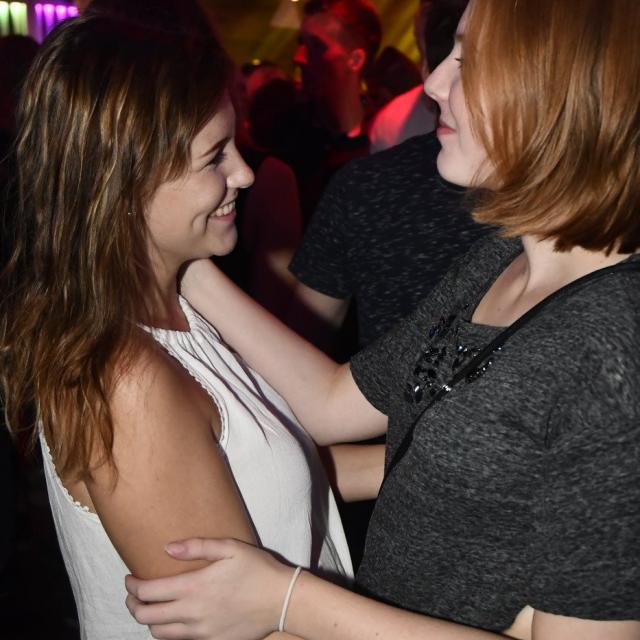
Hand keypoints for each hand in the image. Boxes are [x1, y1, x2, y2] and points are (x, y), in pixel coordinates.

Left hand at [125, 538, 292, 639]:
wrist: (282, 600)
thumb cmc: (257, 569)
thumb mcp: (230, 548)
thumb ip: (196, 547)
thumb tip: (167, 549)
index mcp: (194, 587)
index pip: (148, 592)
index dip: (132, 586)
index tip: (129, 579)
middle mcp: (192, 614)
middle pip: (146, 617)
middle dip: (133, 605)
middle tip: (134, 594)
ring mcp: (201, 632)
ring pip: (160, 634)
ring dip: (149, 621)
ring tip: (150, 608)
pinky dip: (170, 632)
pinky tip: (176, 619)